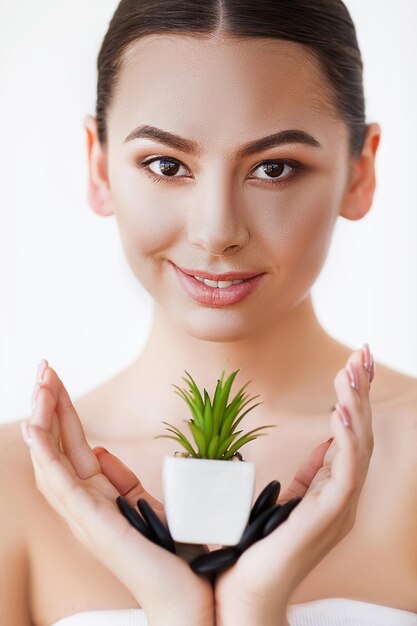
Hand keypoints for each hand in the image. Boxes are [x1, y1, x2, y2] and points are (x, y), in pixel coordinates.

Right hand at [23, 361, 213, 625]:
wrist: (192, 599)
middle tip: (43, 367)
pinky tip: (36, 428)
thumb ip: (121, 479)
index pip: (72, 445)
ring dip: (44, 420)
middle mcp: (85, 505)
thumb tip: (101, 452)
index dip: (63, 411)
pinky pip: (61, 485)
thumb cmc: (173, 555)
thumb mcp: (147, 505)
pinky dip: (45, 456)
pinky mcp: (94, 526)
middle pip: (58, 447)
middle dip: (50, 405)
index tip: (56, 377)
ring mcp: (86, 517)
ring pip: (52, 460)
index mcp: (99, 497)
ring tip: (41, 383)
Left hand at [214, 347, 374, 623]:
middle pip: (360, 433)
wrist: (246, 591)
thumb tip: (324, 442)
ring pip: (358, 447)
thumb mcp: (289, 497)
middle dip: (360, 391)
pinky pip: (345, 473)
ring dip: (355, 407)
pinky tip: (340, 414)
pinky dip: (346, 441)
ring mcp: (340, 508)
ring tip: (350, 372)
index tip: (351, 363)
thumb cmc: (261, 546)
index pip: (351, 433)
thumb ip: (310, 472)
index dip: (354, 397)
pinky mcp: (328, 517)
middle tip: (359, 353)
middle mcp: (344, 496)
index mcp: (335, 489)